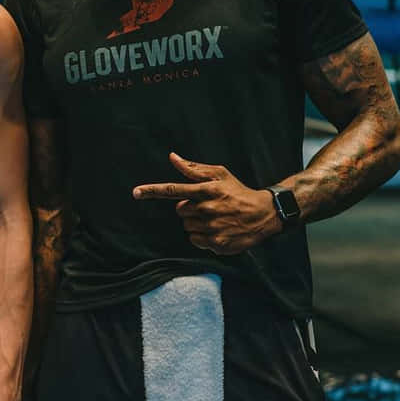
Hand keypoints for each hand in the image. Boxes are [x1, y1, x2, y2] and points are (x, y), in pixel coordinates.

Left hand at [133, 152, 281, 254]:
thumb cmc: (238, 191)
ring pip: (187, 226)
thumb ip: (194, 168)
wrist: (264, 214)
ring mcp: (212, 227)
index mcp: (206, 190)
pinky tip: (217, 230)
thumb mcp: (220, 175)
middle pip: (180, 210)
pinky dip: (202, 236)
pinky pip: (194, 240)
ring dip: (196, 223)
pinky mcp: (216, 243)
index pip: (174, 189)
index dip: (152, 191)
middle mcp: (207, 208)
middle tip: (208, 206)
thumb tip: (172, 157)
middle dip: (189, 208)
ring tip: (215, 218)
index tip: (135, 192)